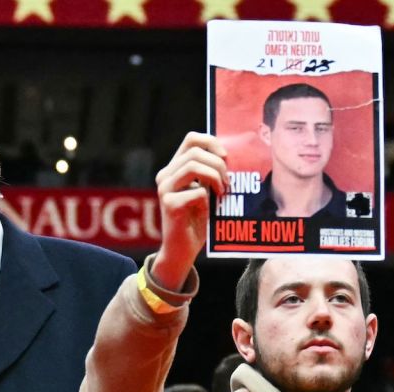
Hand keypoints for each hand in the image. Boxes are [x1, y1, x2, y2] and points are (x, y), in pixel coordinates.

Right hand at [152, 132, 228, 288]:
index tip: (226, 156)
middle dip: (218, 164)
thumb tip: (227, 157)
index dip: (211, 141)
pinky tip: (209, 211)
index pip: (191, 139)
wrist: (181, 251)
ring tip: (223, 192)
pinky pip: (197, 192)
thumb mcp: (204, 191)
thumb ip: (208, 174)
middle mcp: (165, 176)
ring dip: (215, 177)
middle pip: (195, 152)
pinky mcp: (169, 205)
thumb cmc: (196, 221)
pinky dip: (208, 200)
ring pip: (194, 166)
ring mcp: (165, 190)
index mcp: (173, 169)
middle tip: (228, 182)